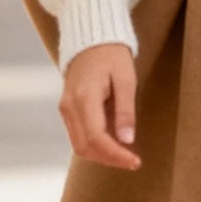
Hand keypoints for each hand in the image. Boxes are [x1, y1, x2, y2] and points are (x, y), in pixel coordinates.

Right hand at [60, 42, 139, 169]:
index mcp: (84, 98)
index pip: (97, 138)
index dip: (116, 155)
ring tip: (125, 153)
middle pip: (85, 147)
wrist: (91, 39)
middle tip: (133, 161)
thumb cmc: (112, 56)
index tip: (135, 162)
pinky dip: (95, 144)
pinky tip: (113, 141)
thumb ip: (125, 111)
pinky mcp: (66, 109)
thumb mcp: (126, 80)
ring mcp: (65, 108)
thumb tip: (127, 141)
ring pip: (79, 145)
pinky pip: (78, 136)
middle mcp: (69, 106)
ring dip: (102, 155)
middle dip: (109, 159)